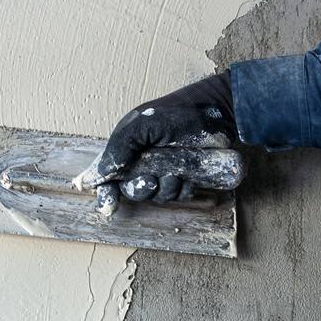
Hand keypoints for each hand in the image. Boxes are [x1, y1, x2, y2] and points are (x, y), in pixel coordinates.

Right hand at [77, 76, 243, 214]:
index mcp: (128, 147)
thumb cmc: (177, 112)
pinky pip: (179, 195)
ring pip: (158, 195)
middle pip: (133, 190)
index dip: (107, 193)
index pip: (110, 175)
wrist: (217, 112)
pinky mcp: (186, 176)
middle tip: (151, 181)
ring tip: (175, 175)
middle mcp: (144, 160)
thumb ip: (121, 146)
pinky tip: (188, 181)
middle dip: (140, 190)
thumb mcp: (143, 124)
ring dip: (166, 190)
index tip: (109, 208)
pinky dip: (182, 192)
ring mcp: (165, 169)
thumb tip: (103, 173)